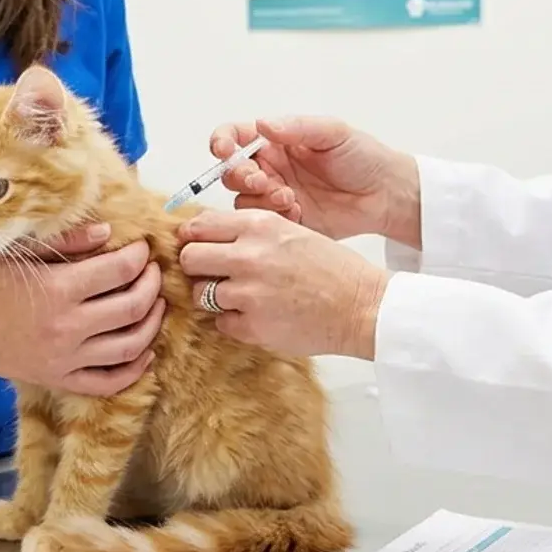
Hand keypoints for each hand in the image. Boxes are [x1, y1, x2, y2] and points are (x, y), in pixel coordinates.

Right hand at [0, 223, 164, 395]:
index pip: (119, 271)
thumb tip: (108, 232)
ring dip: (151, 325)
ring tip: (155, 307)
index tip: (141, 249)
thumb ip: (67, 241)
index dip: (139, 257)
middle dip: (151, 286)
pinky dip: (134, 370)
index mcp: (58, 289)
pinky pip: (108, 383)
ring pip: (129, 347)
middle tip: (153, 273)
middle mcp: (67, 327)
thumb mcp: (20, 250)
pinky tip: (144, 353)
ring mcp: (64, 359)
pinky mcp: (58, 379)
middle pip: (132, 308)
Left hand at [177, 208, 391, 359]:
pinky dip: (234, 322)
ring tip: (243, 298)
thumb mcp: (291, 231)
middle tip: (212, 275)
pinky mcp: (252, 326)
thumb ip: (249, 232)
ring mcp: (248, 293)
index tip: (196, 247)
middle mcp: (248, 255)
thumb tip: (206, 237)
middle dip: (196, 267)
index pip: (198, 226)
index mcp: (258, 225)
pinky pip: (221, 323)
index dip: (193, 239)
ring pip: (200, 293)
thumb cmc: (332, 269)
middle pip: (189, 258)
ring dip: (214, 297)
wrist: (361, 306)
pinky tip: (258, 316)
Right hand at [208, 117, 418, 245]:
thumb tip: (263, 123)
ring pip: (243, 200)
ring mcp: (276, 196)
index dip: (222, 142)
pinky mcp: (285, 222)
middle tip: (263, 180)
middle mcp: (271, 168)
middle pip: (232, 172)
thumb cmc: (363, 157)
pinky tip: (298, 212)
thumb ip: (296, 127)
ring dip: (259, 199)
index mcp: (276, 142)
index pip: (235, 137)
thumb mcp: (333, 133)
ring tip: (289, 198)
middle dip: (241, 176)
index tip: (225, 150)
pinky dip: (275, 218)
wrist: (385, 194)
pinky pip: (263, 224)